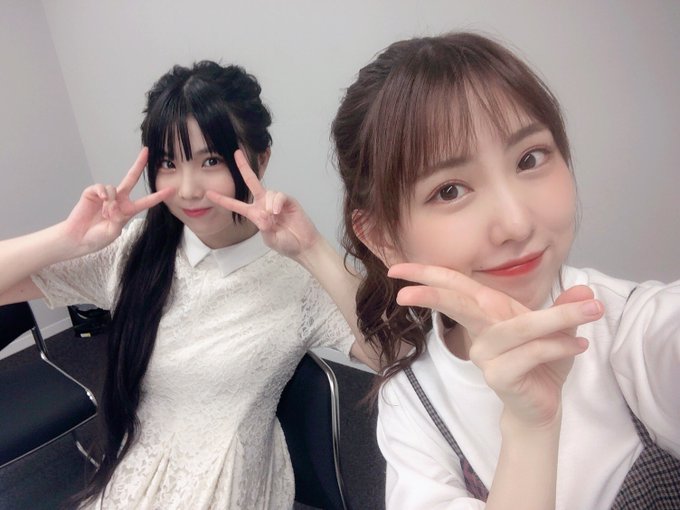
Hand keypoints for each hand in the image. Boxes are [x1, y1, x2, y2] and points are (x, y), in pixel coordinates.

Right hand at [62, 148, 173, 254]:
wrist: (78, 239)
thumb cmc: (97, 238)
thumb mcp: (114, 231)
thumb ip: (118, 218)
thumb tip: (114, 204)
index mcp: (127, 210)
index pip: (146, 201)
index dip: (158, 196)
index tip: (172, 190)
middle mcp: (118, 200)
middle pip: (131, 178)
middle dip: (138, 164)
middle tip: (146, 151)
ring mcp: (105, 195)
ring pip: (114, 189)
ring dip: (110, 203)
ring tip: (103, 215)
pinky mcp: (92, 193)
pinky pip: (101, 188)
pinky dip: (102, 194)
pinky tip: (100, 202)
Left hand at [206, 150, 319, 258]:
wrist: (304, 245)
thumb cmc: (287, 244)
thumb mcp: (271, 240)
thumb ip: (264, 228)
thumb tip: (264, 214)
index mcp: (255, 215)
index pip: (236, 205)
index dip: (223, 200)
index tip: (208, 193)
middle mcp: (264, 205)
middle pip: (251, 182)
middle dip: (244, 168)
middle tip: (236, 153)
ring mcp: (276, 202)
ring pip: (267, 193)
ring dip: (269, 206)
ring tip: (276, 219)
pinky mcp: (288, 200)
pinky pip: (278, 196)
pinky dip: (277, 203)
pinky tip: (278, 212)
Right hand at [388, 263, 603, 426]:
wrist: (544, 406)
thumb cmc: (541, 363)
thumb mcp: (556, 329)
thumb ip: (565, 307)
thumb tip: (586, 289)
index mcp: (487, 312)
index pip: (453, 287)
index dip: (425, 274)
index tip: (395, 270)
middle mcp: (480, 332)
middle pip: (456, 303)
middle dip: (431, 291)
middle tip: (401, 288)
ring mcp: (486, 356)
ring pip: (515, 327)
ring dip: (554, 317)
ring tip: (592, 308)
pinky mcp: (499, 376)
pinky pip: (531, 354)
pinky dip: (559, 346)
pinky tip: (579, 344)